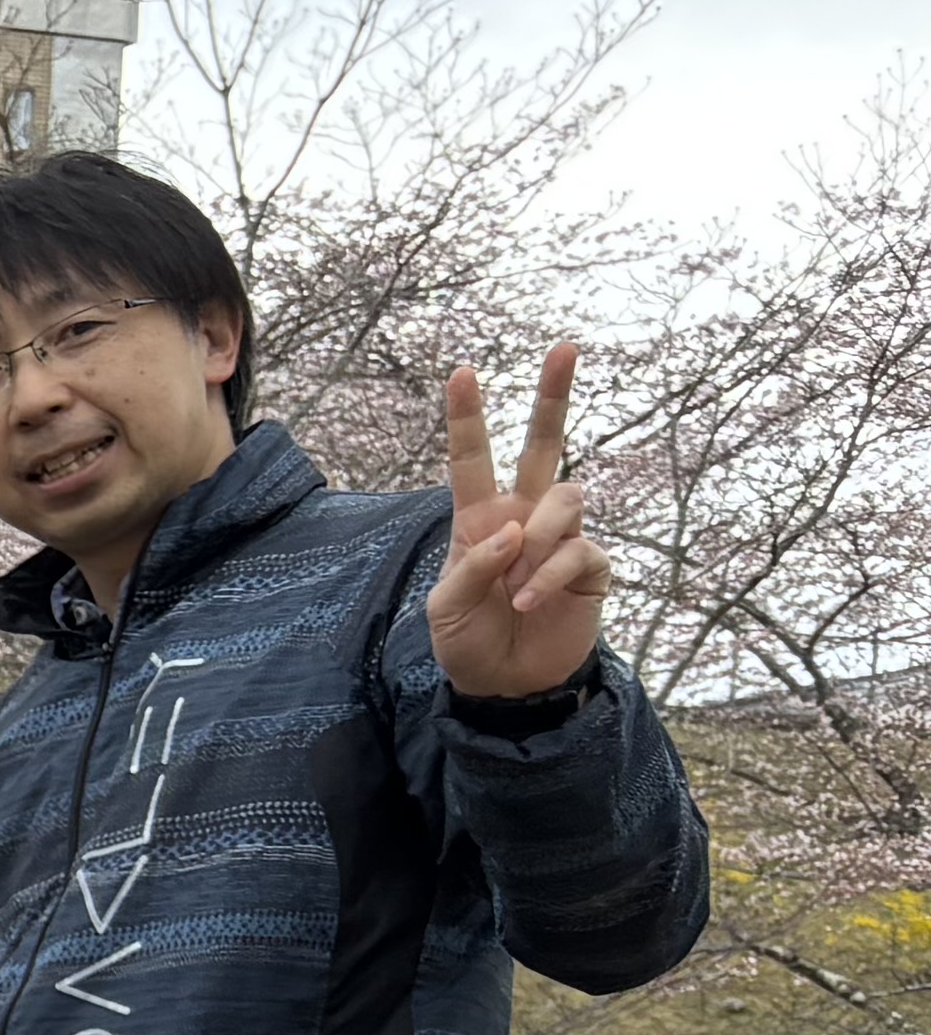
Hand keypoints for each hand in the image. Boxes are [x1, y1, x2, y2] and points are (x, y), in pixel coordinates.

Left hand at [432, 347, 605, 698]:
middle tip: (565, 347)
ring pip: (566, 497)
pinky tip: (530, 602)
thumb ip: (471, 565)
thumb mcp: (445, 608)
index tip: (462, 372)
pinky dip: (548, 574)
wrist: (506, 686)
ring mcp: (560, 537)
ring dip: (539, 538)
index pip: (472, 459)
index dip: (469, 417)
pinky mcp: (590, 564)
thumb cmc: (468, 641)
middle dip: (553, 397)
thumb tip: (511, 530)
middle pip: (546, 445)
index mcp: (479, 518)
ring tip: (516, 586)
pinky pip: (578, 548)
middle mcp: (524, 516)